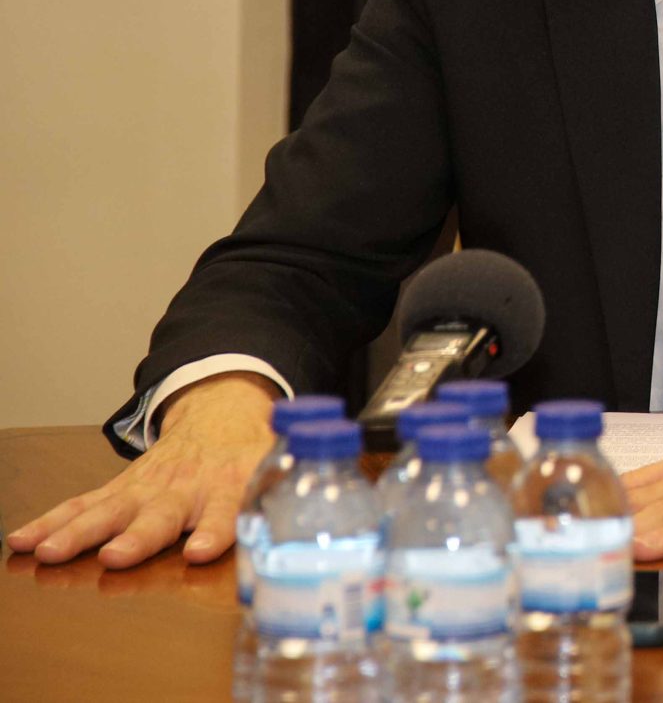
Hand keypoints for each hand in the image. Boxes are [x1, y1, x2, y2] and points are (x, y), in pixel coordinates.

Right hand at [5, 371, 277, 567]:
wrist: (225, 402)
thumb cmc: (255, 445)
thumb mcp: (286, 456)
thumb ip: (303, 477)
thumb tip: (336, 488)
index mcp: (232, 479)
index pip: (229, 506)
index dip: (219, 527)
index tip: (206, 549)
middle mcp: (186, 485)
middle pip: (161, 514)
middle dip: (138, 536)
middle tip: (116, 555)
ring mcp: (149, 486)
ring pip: (110, 509)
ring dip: (79, 532)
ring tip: (49, 551)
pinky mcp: (123, 488)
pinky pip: (84, 504)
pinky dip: (53, 520)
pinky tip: (24, 539)